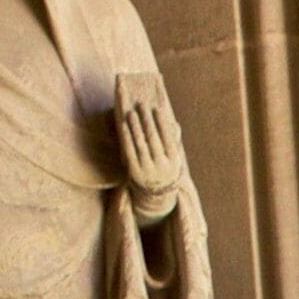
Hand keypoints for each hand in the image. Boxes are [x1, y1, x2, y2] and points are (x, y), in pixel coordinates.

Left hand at [116, 75, 185, 207]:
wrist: (156, 194)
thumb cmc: (165, 168)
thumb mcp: (173, 158)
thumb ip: (173, 141)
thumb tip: (174, 124)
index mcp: (174, 162)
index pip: (168, 138)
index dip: (162, 123)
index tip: (156, 108)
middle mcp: (162, 166)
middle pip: (153, 139)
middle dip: (147, 120)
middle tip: (141, 104)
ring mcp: (148, 169)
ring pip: (140, 143)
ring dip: (135, 126)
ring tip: (131, 112)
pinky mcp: (134, 172)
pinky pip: (129, 151)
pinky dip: (127, 137)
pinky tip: (124, 125)